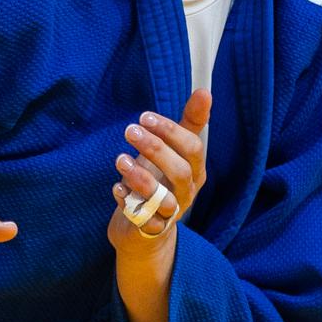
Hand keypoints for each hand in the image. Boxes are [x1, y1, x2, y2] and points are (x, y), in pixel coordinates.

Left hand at [109, 90, 210, 254]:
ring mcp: (169, 213)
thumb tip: (204, 92)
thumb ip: (189, 124)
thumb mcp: (174, 152)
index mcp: (193, 171)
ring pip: (162, 198)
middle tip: (130, 130)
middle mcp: (186, 192)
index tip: (146, 116)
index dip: (171, 131)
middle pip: (179, 171)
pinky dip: (129, 204)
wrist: (144, 229)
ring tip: (120, 159)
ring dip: (140, 178)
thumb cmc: (160, 180)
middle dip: (155, 149)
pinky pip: (143, 219)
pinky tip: (117, 189)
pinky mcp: (150, 230)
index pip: (192, 148)